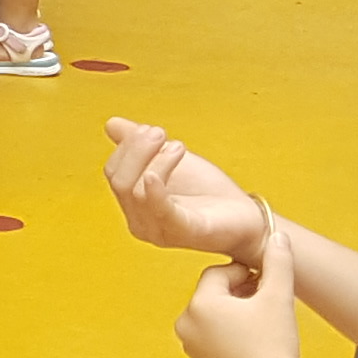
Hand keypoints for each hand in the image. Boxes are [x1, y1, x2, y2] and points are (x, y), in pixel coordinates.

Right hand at [103, 119, 270, 268]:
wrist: (246, 216)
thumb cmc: (209, 193)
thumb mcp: (169, 159)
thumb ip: (140, 145)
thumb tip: (112, 124)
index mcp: (134, 205)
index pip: (114, 172)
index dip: (128, 147)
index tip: (149, 129)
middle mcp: (141, 222)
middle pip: (120, 181)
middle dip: (137, 150)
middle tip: (159, 133)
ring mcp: (160, 231)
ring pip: (136, 192)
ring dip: (156, 160)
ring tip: (178, 146)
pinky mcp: (185, 233)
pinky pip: (160, 212)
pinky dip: (154, 191)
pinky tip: (154, 174)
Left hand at [175, 227, 299, 357]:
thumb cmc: (273, 346)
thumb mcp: (279, 297)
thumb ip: (278, 261)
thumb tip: (278, 235)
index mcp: (199, 304)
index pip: (220, 273)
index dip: (246, 273)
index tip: (267, 281)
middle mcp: (186, 323)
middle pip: (215, 292)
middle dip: (241, 291)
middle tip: (268, 299)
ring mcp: (191, 345)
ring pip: (215, 313)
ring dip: (237, 310)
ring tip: (264, 319)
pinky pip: (214, 333)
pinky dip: (232, 329)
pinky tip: (255, 338)